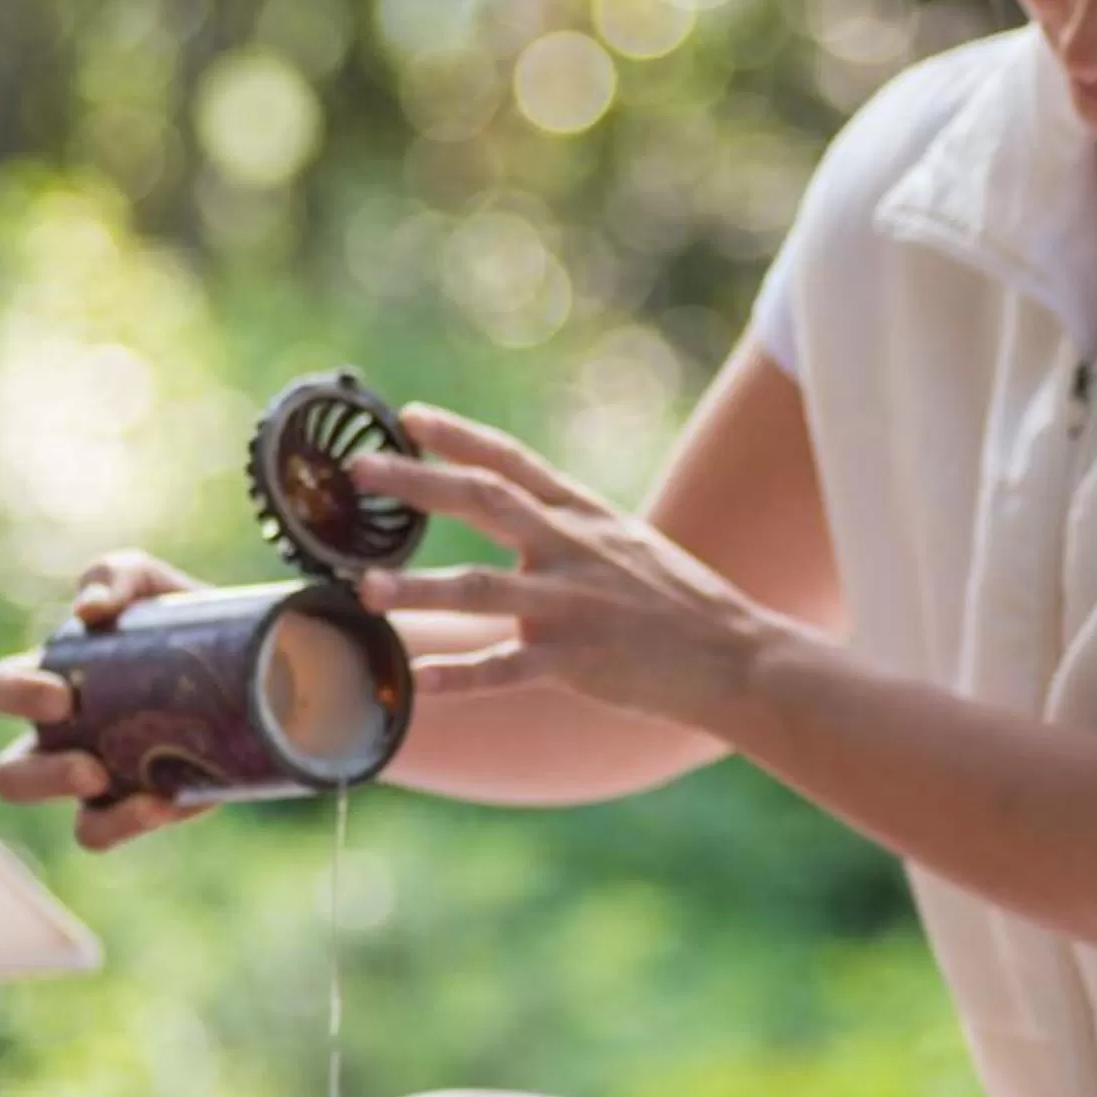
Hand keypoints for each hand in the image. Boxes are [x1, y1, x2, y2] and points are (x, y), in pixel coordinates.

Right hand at [0, 550, 205, 851]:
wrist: (263, 665)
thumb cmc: (182, 619)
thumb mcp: (151, 584)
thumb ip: (117, 575)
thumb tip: (88, 610)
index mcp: (49, 683)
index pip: (0, 692)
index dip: (16, 698)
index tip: (63, 696)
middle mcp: (64, 743)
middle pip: (12, 776)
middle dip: (41, 775)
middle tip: (88, 761)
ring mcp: (104, 784)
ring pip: (67, 820)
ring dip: (86, 811)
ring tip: (106, 780)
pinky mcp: (148, 808)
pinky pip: (116, 832)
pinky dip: (129, 822)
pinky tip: (164, 802)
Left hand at [353, 409, 789, 728]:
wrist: (737, 655)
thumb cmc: (681, 604)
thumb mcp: (629, 545)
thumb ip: (573, 531)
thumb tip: (526, 519)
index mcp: (584, 516)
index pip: (513, 460)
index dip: (458, 436)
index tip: (409, 416)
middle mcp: (572, 548)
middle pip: (483, 501)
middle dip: (417, 483)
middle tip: (359, 470)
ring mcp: (571, 604)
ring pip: (480, 588)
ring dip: (418, 588)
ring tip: (364, 588)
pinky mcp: (575, 660)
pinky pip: (505, 668)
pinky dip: (459, 676)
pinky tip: (419, 680)